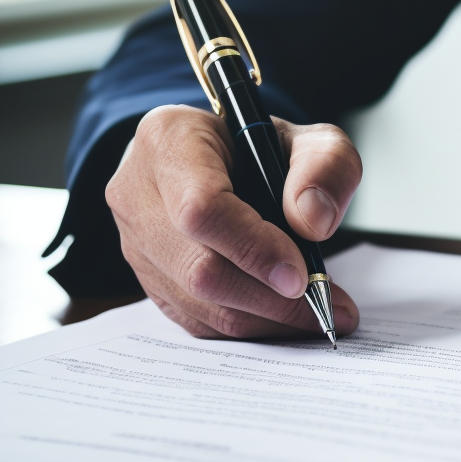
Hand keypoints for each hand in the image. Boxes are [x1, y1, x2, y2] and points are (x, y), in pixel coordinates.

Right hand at [106, 105, 361, 338]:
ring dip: (264, 318)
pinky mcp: (148, 280)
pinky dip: (247, 325)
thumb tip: (313, 223)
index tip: (301, 274)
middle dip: (269, 297)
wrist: (216, 159)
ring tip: (316, 311)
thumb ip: (325, 166)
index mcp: (168, 140)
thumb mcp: (306, 136)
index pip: (201, 208)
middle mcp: (137, 193)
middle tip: (324, 303)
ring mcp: (136, 242)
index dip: (254, 248)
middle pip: (199, 268)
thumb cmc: (256, 147)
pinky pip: (196, 320)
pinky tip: (284, 317)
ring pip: (198, 302)